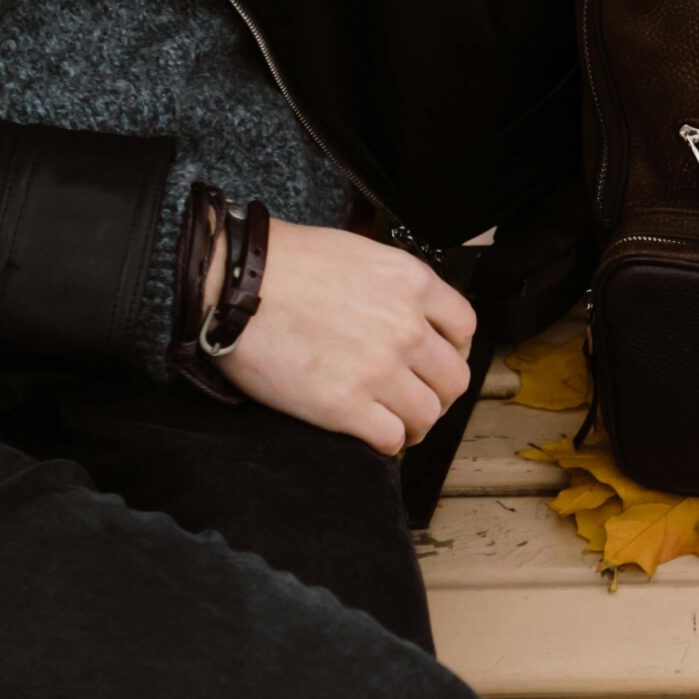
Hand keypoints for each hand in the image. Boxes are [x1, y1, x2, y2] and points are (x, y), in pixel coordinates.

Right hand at [211, 218, 476, 454]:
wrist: (233, 283)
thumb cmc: (284, 263)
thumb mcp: (360, 255)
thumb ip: (394, 287)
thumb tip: (408, 315)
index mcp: (413, 284)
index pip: (465, 328)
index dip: (454, 351)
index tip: (437, 361)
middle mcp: (406, 327)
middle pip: (454, 379)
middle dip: (439, 393)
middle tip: (417, 398)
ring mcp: (379, 369)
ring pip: (428, 414)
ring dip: (416, 424)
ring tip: (397, 423)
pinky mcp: (345, 406)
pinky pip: (391, 439)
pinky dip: (388, 444)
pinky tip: (372, 436)